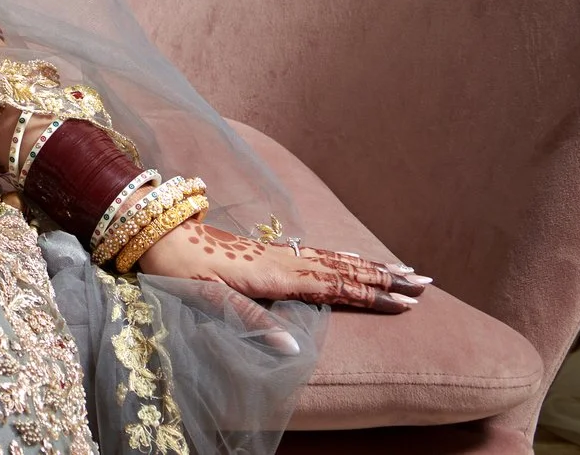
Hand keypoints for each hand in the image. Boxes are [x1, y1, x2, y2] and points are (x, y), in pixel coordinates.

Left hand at [135, 220, 429, 345]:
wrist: (155, 231)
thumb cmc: (177, 269)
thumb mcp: (208, 298)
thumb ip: (251, 320)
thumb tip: (291, 348)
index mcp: (274, 275)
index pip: (335, 286)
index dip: (371, 295)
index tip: (407, 301)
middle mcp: (281, 260)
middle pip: (344, 268)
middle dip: (384, 277)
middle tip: (425, 282)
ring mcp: (275, 254)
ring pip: (333, 259)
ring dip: (369, 265)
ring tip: (402, 270)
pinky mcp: (265, 253)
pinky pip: (315, 256)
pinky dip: (342, 259)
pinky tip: (351, 262)